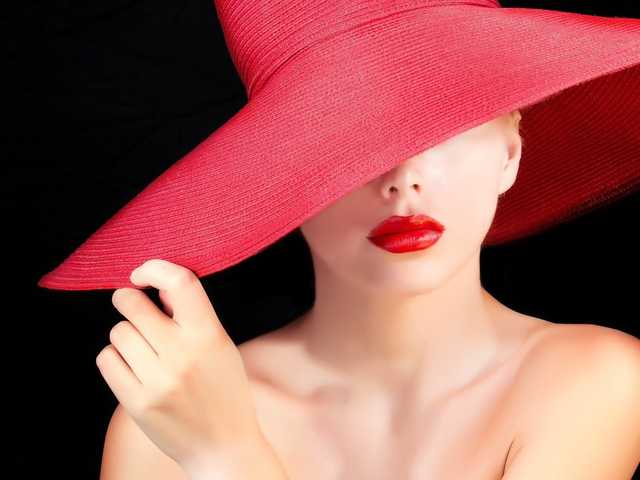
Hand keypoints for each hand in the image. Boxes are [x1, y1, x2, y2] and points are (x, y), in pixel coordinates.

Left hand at [96, 258, 263, 474]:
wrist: (223, 445)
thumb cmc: (223, 389)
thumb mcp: (221, 346)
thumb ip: (192, 315)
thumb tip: (157, 288)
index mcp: (209, 335)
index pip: (180, 282)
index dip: (154, 268)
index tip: (143, 275)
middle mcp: (182, 354)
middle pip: (132, 304)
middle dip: (128, 300)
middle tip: (133, 307)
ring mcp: (158, 380)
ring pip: (118, 332)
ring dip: (126, 335)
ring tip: (144, 350)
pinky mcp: (137, 402)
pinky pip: (106, 360)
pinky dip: (115, 358)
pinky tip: (133, 367)